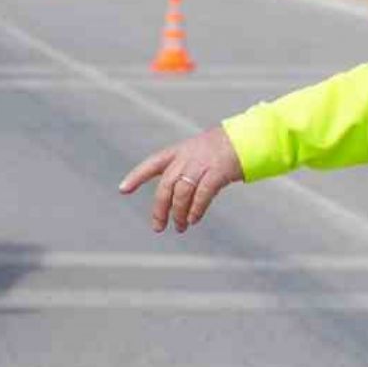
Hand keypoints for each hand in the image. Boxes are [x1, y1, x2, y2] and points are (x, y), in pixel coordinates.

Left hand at [118, 126, 244, 234]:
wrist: (244, 139)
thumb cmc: (219, 149)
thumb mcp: (194, 153)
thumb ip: (181, 170)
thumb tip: (172, 200)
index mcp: (178, 152)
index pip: (152, 164)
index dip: (136, 176)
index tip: (123, 190)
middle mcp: (187, 157)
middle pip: (166, 186)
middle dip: (160, 209)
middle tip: (158, 227)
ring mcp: (202, 164)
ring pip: (182, 193)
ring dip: (179, 213)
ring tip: (180, 226)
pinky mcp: (217, 172)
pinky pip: (202, 194)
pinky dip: (196, 209)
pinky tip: (193, 219)